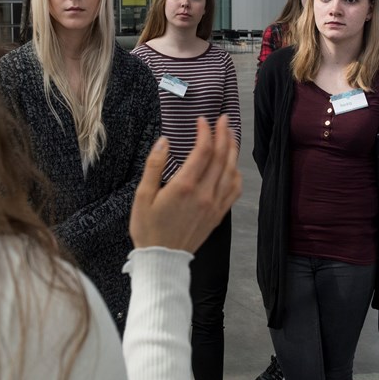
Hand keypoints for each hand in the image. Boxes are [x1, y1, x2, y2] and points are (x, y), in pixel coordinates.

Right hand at [130, 116, 241, 252]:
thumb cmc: (148, 228)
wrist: (162, 260)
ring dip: (232, 150)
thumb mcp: (142, 196)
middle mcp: (204, 194)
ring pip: (231, 171)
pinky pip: (234, 190)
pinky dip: (236, 174)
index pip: (203, 150)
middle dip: (223, 134)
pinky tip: (233, 166)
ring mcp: (214, 205)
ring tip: (230, 135)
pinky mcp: (218, 215)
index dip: (204, 132)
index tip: (201, 121)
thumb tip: (164, 141)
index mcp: (185, 186)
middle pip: (221, 157)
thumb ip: (154, 166)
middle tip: (223, 119)